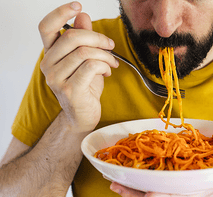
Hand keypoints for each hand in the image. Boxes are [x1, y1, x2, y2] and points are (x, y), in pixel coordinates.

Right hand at [39, 2, 118, 131]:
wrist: (83, 115)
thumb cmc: (84, 87)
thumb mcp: (85, 60)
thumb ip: (83, 39)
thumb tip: (82, 16)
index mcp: (50, 54)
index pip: (47, 27)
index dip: (60, 13)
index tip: (77, 5)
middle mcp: (48, 65)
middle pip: (72, 37)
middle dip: (98, 38)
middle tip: (110, 45)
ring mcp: (57, 78)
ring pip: (85, 52)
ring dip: (105, 55)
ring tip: (112, 63)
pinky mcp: (70, 89)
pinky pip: (91, 66)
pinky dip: (105, 66)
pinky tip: (108, 72)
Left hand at [109, 166, 212, 196]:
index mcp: (197, 194)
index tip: (148, 194)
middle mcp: (181, 196)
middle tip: (117, 186)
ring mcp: (173, 194)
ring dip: (131, 192)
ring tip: (114, 182)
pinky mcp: (168, 188)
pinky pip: (149, 190)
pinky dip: (136, 186)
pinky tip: (124, 177)